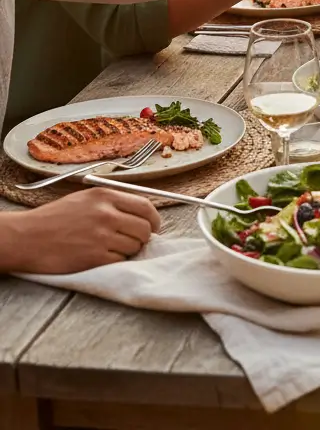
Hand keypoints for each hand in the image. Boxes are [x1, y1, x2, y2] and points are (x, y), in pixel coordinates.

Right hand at [2, 189, 159, 273]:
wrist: (26, 237)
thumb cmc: (53, 219)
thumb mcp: (85, 199)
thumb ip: (113, 203)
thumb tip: (140, 214)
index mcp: (106, 196)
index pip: (146, 207)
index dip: (154, 220)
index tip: (153, 227)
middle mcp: (107, 214)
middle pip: (144, 228)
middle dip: (143, 237)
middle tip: (133, 241)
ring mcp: (101, 236)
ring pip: (135, 246)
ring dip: (129, 250)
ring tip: (111, 249)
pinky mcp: (94, 257)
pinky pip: (120, 260)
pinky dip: (116, 261)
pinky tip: (102, 257)